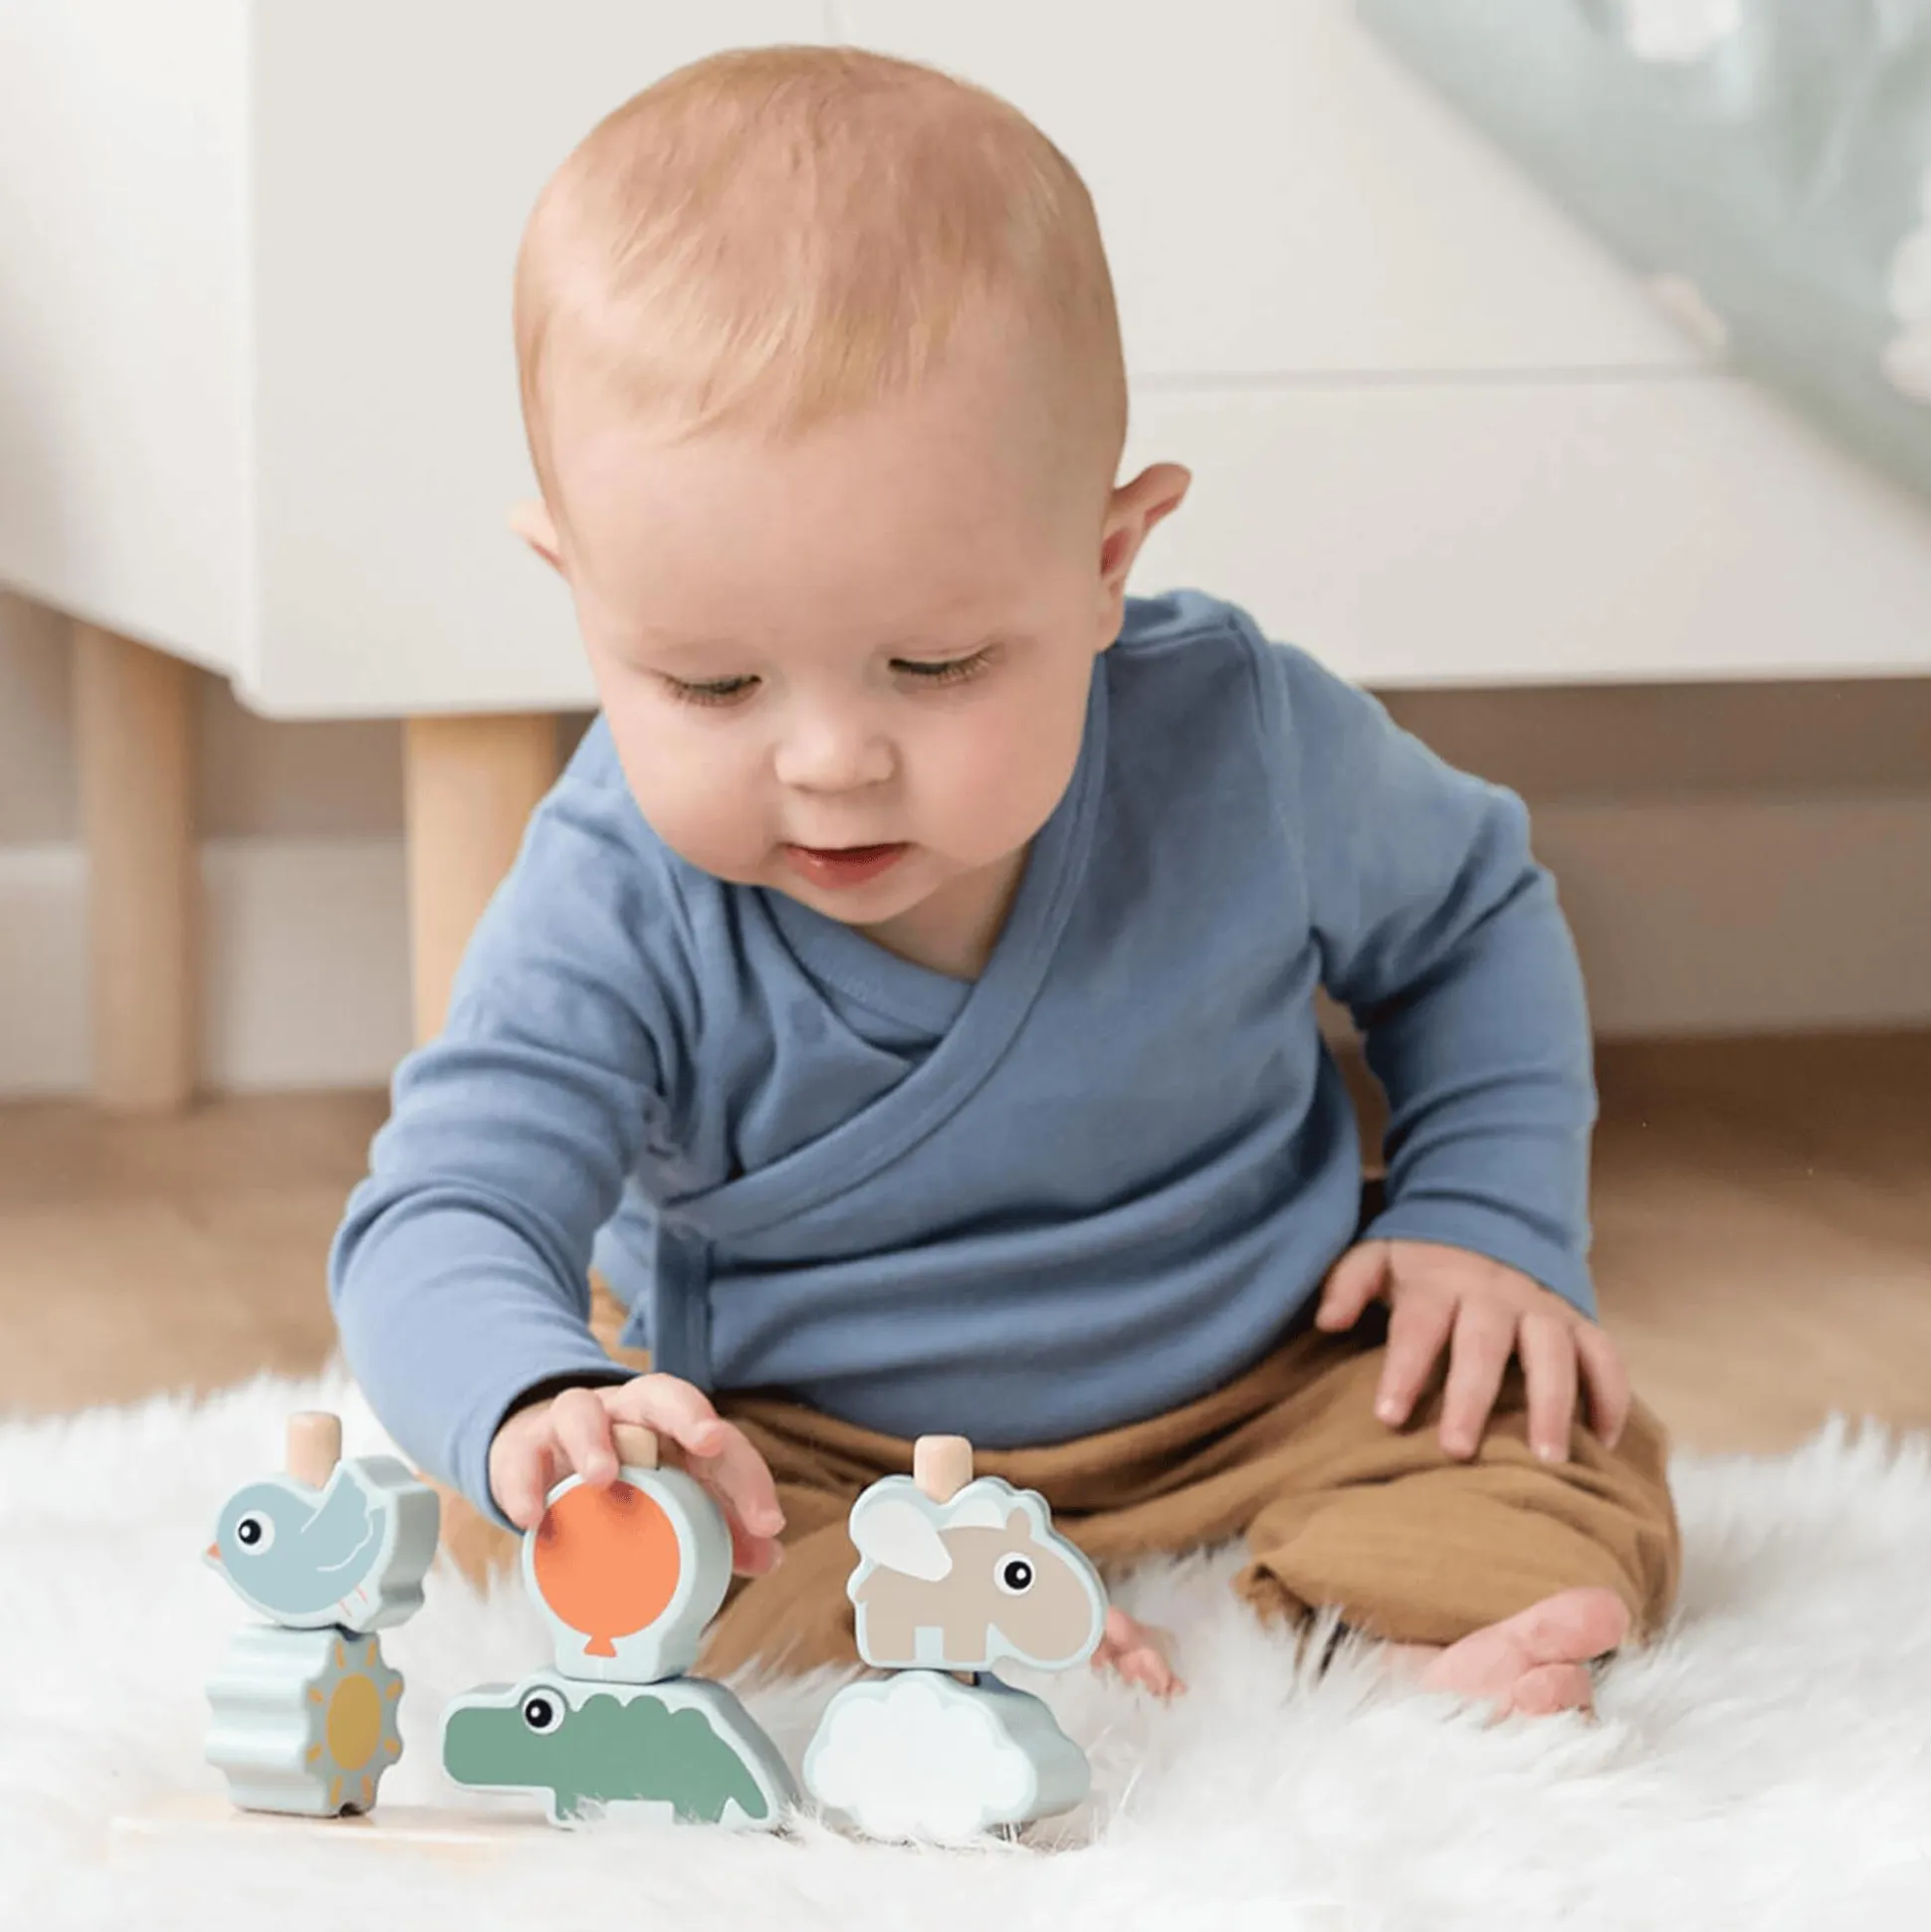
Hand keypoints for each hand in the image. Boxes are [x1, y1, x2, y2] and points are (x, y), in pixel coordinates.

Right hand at [488, 1375, 785, 1576]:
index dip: (747, 1474)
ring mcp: (572, 1426)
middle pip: (659, 1394)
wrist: (541, 1456)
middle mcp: (626, 1415)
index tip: (768, 1522)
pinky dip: (525, 1484)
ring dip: (594, 1441)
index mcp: (671, 1426)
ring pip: (582, 1411)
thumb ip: (720, 1523)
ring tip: (603, 1480)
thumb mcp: (671, 1495)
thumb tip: (770, 1556)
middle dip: (687, 1412)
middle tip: (708, 1440)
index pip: (718, 1437)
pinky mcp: (525, 1449)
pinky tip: (533, 1518)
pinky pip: (522, 1457)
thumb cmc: (623, 1477)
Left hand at [1315, 1238, 1629, 1463]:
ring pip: (1555, 1352)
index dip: (1404, 1369)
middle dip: (1471, 1396)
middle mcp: (1495, 1294)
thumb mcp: (1378, 1257)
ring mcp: (1542, 1307)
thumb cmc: (1422, 1262)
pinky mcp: (1579, 1322)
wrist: (1489, 1220)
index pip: (1418, 1326)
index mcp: (1439, 1282)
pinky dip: (1610, 1396)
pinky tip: (1603, 1444)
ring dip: (1554, 1404)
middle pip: (1484, 1343)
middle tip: (1457, 1450)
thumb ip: (1348, 1284)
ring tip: (1547, 1460)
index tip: (1388, 1417)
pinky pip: (1605, 1356)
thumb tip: (1326, 1320)